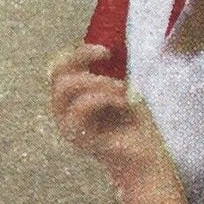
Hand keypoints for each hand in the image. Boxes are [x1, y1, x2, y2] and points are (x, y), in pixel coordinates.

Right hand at [47, 43, 165, 184]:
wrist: (147, 157)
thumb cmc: (136, 125)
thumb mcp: (122, 92)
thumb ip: (109, 72)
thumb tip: (108, 45)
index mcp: (72, 99)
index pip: (59, 67)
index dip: (79, 53)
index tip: (106, 51)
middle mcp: (64, 112)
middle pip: (56, 73)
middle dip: (83, 60)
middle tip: (111, 61)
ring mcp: (68, 125)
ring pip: (66, 87)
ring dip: (98, 82)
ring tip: (122, 90)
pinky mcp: (79, 137)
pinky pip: (82, 106)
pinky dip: (104, 98)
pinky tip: (124, 104)